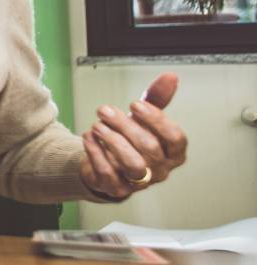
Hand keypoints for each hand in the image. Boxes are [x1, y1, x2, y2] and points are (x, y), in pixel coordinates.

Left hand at [79, 73, 188, 200]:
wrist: (106, 164)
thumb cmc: (130, 139)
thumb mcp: (144, 118)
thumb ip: (156, 98)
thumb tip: (170, 76)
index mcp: (173, 153)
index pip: (175, 138)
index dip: (157, 120)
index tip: (135, 104)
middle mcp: (160, 170)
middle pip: (150, 148)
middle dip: (125, 125)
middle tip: (104, 110)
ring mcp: (139, 183)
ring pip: (133, 164)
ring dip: (113, 141)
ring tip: (97, 124)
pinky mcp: (116, 188)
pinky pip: (108, 173)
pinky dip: (96, 152)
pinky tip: (88, 136)